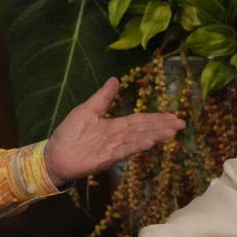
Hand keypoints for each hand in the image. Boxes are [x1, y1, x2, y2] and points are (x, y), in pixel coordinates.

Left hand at [44, 77, 185, 185]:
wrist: (54, 155)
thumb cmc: (69, 133)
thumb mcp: (87, 109)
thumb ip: (103, 97)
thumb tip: (115, 79)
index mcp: (115, 126)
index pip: (140, 120)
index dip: (157, 118)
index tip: (173, 116)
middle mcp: (118, 137)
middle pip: (144, 129)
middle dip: (163, 126)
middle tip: (182, 123)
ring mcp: (114, 148)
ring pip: (139, 139)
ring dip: (156, 135)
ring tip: (172, 132)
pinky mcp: (106, 157)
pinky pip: (125, 150)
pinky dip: (138, 146)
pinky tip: (151, 142)